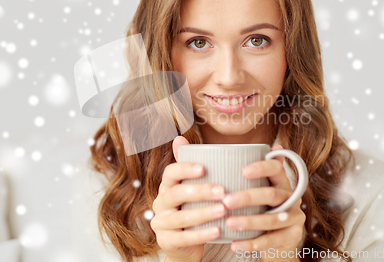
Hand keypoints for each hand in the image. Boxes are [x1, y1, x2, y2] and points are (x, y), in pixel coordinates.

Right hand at [150, 136, 226, 261]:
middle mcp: (160, 203)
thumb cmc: (192, 210)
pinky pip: (184, 238)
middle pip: (177, 194)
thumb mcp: (192, 189)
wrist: (184, 246)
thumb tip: (179, 137)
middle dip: (200, 191)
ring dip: (204, 213)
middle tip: (222, 191)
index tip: (204, 168)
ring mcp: (161, 224)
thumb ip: (190, 166)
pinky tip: (218, 231)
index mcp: (167, 187)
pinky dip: (202, 234)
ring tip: (223, 210)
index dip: (185, 169)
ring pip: (181, 217)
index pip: (170, 173)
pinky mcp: (166, 242)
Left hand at [223, 144, 305, 260]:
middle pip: (271, 194)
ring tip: (230, 223)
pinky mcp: (293, 237)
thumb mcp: (260, 190)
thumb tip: (255, 147)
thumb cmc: (263, 208)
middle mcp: (291, 197)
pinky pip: (272, 240)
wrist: (280, 240)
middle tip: (226, 201)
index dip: (262, 167)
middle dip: (248, 197)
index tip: (243, 171)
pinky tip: (235, 245)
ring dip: (249, 221)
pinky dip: (252, 244)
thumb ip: (253, 173)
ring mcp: (295, 217)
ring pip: (272, 219)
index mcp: (282, 182)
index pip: (276, 169)